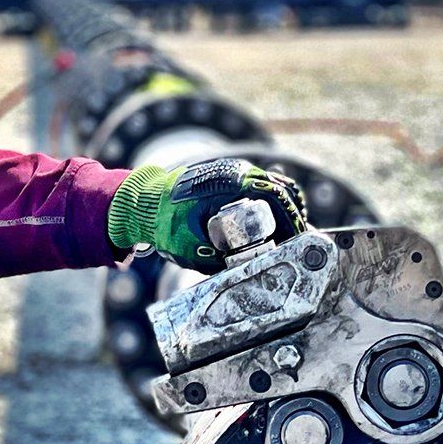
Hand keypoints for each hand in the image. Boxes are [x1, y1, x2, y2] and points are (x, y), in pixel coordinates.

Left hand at [106, 159, 306, 271]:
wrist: (143, 204)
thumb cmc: (166, 224)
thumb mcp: (195, 249)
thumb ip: (222, 262)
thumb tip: (252, 272)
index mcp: (232, 183)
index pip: (278, 198)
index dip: (293, 220)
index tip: (299, 240)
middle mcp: (236, 171)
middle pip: (281, 191)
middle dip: (292, 218)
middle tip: (297, 243)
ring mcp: (233, 171)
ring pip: (273, 187)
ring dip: (283, 210)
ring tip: (287, 237)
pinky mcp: (228, 176)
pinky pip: (259, 186)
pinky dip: (271, 202)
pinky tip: (273, 224)